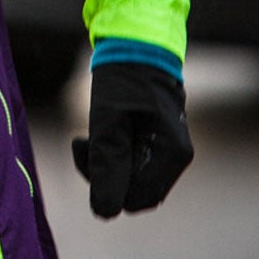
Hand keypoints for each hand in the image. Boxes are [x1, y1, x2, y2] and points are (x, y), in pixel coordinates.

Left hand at [70, 62, 192, 218]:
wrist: (135, 45)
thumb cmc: (122, 79)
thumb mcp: (108, 120)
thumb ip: (107, 164)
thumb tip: (104, 213)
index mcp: (172, 154)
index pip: (137, 199)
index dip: (107, 187)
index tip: (84, 151)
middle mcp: (176, 156)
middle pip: (136, 193)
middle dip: (106, 175)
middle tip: (83, 143)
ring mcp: (167, 150)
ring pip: (132, 179)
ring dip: (107, 164)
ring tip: (88, 136)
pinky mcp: (156, 142)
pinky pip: (133, 165)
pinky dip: (113, 155)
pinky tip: (99, 133)